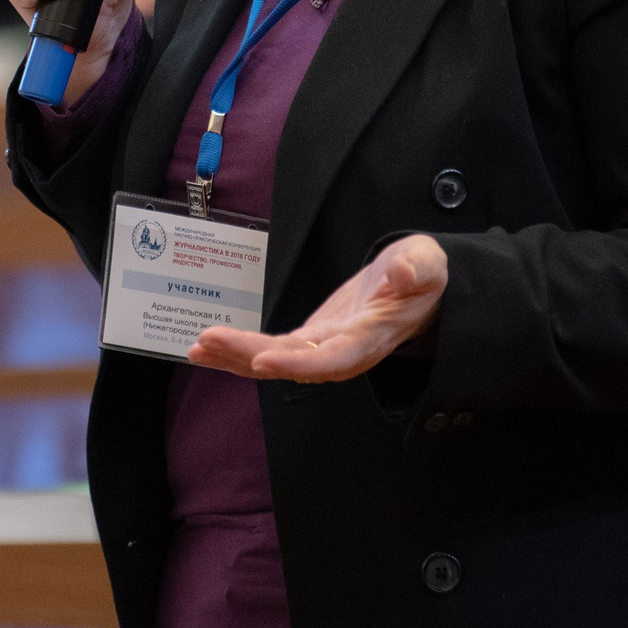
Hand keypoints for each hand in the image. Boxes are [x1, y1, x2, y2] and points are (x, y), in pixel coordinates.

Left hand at [189, 235, 448, 381]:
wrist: (419, 285)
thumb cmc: (425, 276)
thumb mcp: (429, 263)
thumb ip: (418, 269)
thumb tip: (402, 273)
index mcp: (372, 337)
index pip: (334, 358)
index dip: (299, 364)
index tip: (264, 359)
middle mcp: (344, 351)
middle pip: (293, 363)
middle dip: (249, 355)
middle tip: (209, 342)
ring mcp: (324, 346)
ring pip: (276, 359)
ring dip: (236, 356)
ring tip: (198, 347)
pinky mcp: (311, 337)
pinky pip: (272, 348)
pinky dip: (239, 349)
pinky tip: (207, 346)